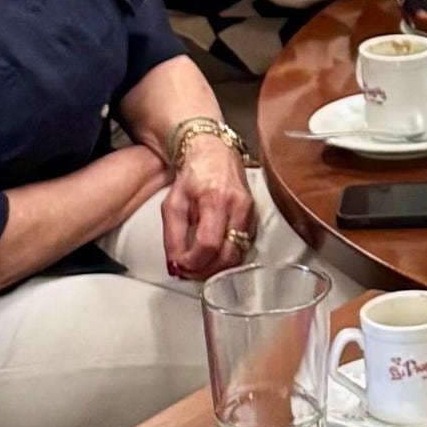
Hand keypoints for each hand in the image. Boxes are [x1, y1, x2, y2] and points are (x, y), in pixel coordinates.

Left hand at [160, 128, 255, 278]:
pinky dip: (227, 258)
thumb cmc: (194, 175)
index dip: (193, 262)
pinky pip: (243, 248)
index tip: (180, 266)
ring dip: (217, 269)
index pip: (208, 244)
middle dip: (206, 270)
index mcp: (215, 199)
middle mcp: (238, 206)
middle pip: (228, 255)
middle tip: (188, 273)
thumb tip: (176, 266)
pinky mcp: (255, 218)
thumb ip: (172, 237)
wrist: (215, 154)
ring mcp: (250, 212)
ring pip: (238, 256)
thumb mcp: (172, 204)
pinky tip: (212, 257)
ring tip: (198, 267)